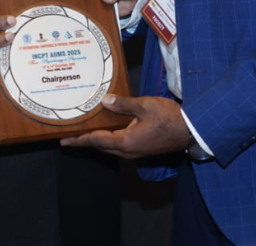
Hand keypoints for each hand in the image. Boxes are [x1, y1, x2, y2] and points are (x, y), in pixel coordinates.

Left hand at [60, 95, 190, 158]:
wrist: (191, 130)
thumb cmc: (169, 118)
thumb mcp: (145, 105)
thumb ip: (123, 104)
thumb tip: (105, 102)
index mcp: (126, 141)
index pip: (97, 140)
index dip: (80, 139)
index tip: (65, 140)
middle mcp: (128, 151)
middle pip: (101, 147)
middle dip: (85, 141)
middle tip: (70, 136)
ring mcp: (136, 152)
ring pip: (110, 148)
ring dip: (97, 141)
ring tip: (85, 133)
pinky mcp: (142, 149)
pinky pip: (120, 146)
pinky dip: (109, 140)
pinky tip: (108, 131)